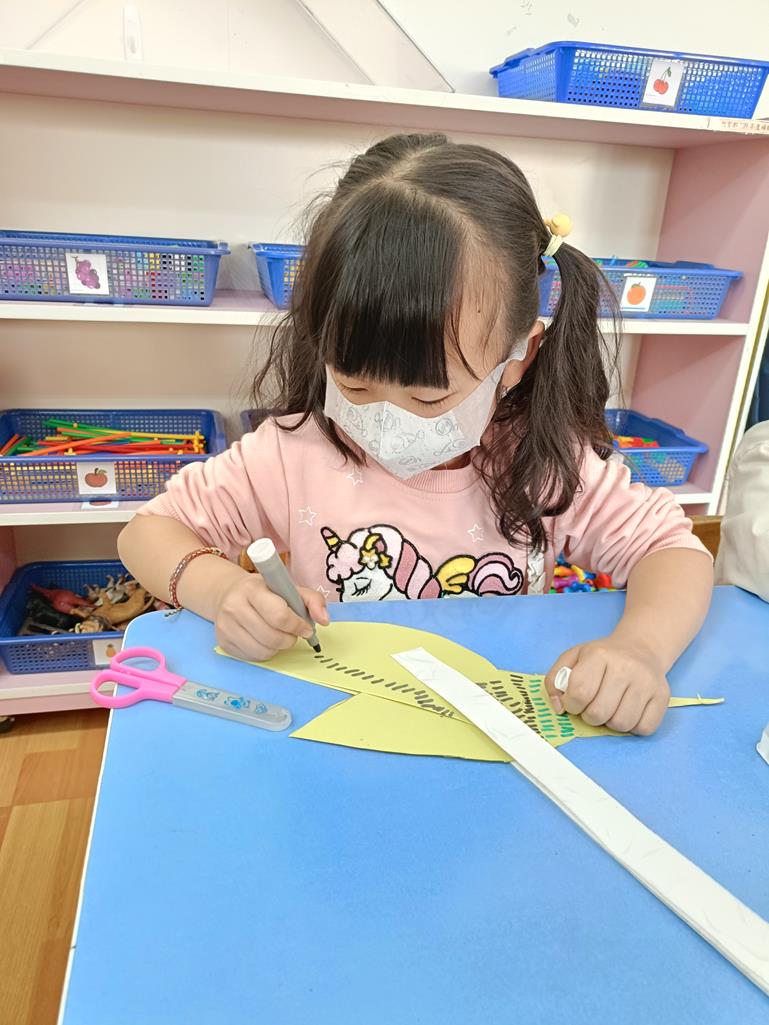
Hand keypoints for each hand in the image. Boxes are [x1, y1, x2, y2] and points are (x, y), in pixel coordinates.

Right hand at [213, 572, 328, 662]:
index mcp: (253, 589)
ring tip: (279, 636)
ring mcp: (226, 626)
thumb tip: (324, 620)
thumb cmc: (265, 592)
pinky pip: (253, 657)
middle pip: (271, 637)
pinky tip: (265, 640)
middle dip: (290, 639)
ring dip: (278, 648)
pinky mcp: (223, 642)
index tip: (305, 628)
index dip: (297, 625)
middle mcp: (234, 606)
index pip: (279, 615)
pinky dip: (265, 652)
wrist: (228, 594)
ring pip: (263, 651)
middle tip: (293, 634)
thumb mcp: (290, 588)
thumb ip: (312, 600)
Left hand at [544, 637, 669, 735]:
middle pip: (599, 713)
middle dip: (590, 717)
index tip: (574, 702)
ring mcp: (647, 682)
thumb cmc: (602, 657)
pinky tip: (628, 711)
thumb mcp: (573, 658)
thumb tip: (559, 708)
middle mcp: (626, 667)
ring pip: (622, 724)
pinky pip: (645, 728)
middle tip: (592, 707)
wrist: (640, 648)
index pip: (580, 692)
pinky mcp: (663, 696)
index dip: (572, 705)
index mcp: (599, 655)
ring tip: (611, 708)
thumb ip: (555, 680)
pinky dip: (633, 727)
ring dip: (611, 723)